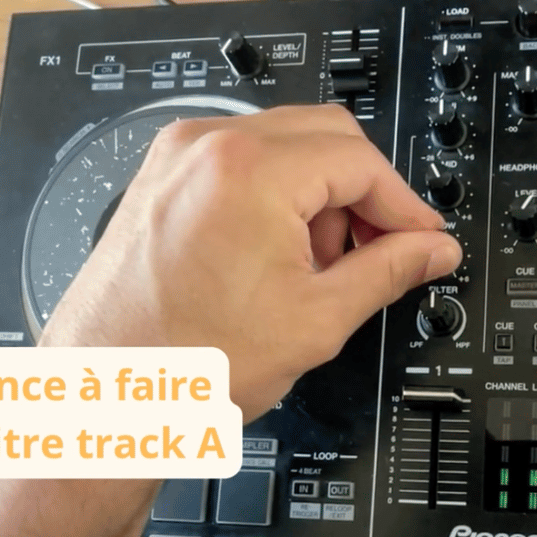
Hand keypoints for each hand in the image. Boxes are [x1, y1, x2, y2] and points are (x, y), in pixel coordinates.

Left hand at [40, 104, 461, 420]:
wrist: (104, 399)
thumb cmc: (183, 367)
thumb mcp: (315, 321)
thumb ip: (387, 272)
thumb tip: (432, 250)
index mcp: (248, 171)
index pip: (361, 160)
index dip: (405, 206)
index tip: (426, 240)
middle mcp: (206, 147)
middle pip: (326, 137)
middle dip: (366, 196)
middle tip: (384, 254)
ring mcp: (177, 160)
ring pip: (286, 147)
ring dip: (321, 198)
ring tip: (321, 269)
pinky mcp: (161, 181)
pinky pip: (242, 165)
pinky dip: (277, 200)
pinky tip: (280, 260)